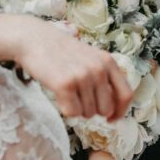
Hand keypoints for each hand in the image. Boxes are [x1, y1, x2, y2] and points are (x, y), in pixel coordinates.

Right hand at [0, 13, 132, 120]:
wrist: (33, 39)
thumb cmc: (61, 52)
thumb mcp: (90, 58)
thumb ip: (103, 78)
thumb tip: (112, 110)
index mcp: (108, 61)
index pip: (126, 95)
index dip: (120, 112)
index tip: (110, 119)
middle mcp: (99, 69)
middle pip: (106, 109)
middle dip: (92, 110)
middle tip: (77, 98)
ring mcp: (83, 76)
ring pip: (88, 113)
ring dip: (76, 108)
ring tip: (66, 90)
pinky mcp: (65, 84)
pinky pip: (72, 113)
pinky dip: (65, 109)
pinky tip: (58, 94)